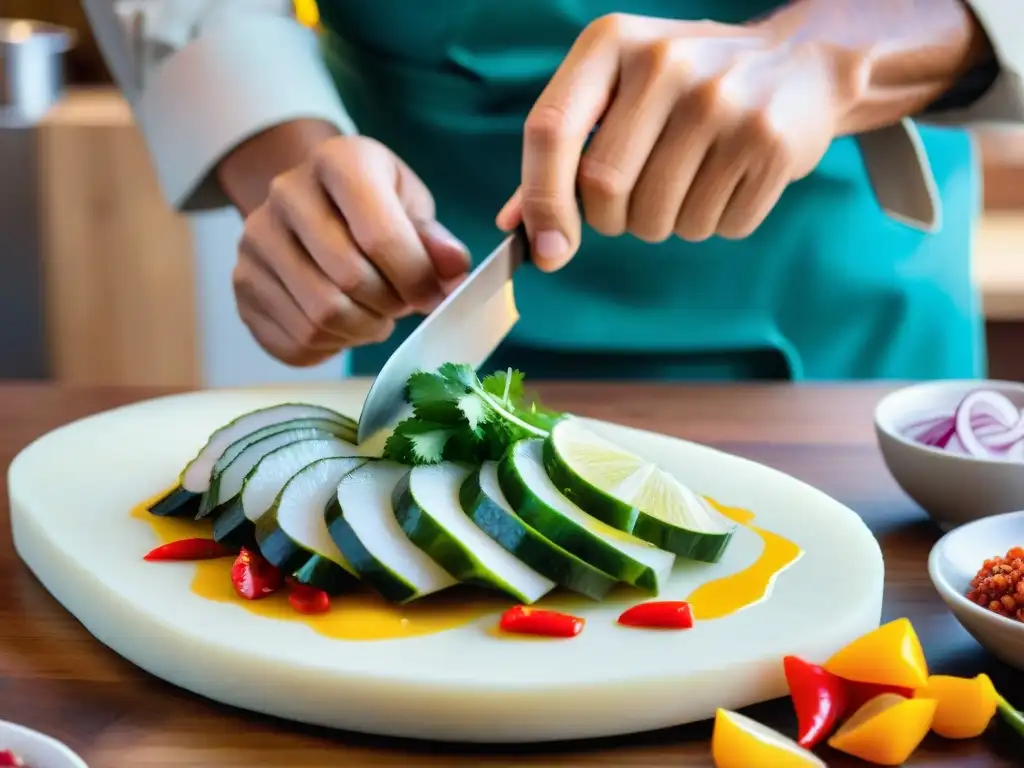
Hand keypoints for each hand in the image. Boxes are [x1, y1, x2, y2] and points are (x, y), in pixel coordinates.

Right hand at [232, 135, 469, 365]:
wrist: (312, 203)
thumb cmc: (373, 205)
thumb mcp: (411, 205)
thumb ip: (434, 239)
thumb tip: (454, 269)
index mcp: (337, 161)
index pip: (379, 236)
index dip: (415, 279)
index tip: (433, 295)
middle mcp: (285, 194)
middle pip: (348, 280)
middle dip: (389, 306)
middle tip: (401, 304)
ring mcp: (254, 242)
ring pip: (319, 318)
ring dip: (362, 330)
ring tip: (375, 314)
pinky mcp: (242, 286)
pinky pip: (294, 342)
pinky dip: (331, 348)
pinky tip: (345, 325)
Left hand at [497, 13, 848, 269]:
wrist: (801, 66)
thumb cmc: (687, 89)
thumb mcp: (619, 91)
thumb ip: (562, 152)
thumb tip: (516, 227)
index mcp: (612, 42)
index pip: (550, 131)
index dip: (542, 201)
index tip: (548, 252)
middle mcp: (666, 64)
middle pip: (605, 189)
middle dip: (614, 220)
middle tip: (639, 200)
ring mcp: (722, 102)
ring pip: (661, 220)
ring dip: (667, 226)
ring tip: (692, 181)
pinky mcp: (768, 144)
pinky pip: (717, 228)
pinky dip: (714, 224)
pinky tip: (731, 181)